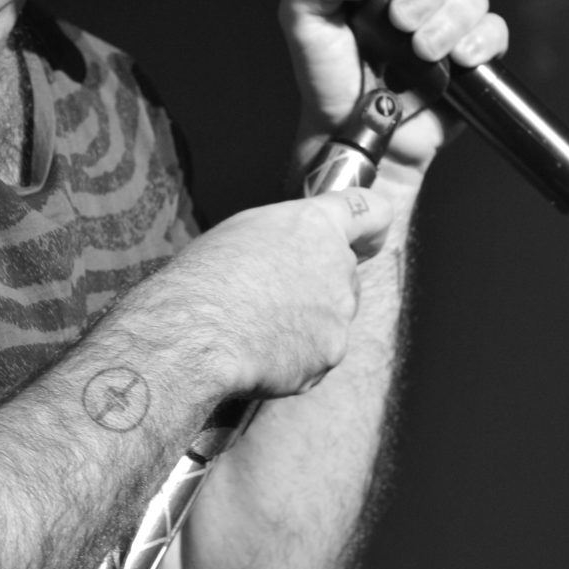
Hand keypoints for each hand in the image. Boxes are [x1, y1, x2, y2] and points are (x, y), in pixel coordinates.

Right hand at [175, 187, 392, 399]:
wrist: (198, 332)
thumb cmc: (206, 277)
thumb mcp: (240, 232)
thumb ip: (283, 238)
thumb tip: (284, 255)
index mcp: (315, 225)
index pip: (370, 211)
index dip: (369, 227)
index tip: (366, 238)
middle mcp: (338, 265)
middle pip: (343, 273)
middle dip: (317, 285)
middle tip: (271, 295)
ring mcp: (339, 312)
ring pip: (331, 317)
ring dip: (304, 323)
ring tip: (256, 327)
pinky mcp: (331, 353)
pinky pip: (317, 354)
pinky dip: (295, 356)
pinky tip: (260, 352)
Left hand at [278, 0, 508, 185]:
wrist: (353, 133)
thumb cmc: (326, 76)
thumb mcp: (302, 19)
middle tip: (401, 24)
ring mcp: (442, 18)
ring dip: (449, 20)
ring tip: (423, 52)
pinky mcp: (469, 51)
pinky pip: (494, 28)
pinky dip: (481, 41)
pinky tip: (458, 59)